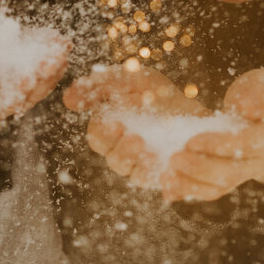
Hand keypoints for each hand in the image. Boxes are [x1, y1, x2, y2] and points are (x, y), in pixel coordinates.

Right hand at [64, 64, 205, 187]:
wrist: (195, 108)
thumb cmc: (157, 93)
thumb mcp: (132, 79)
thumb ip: (99, 86)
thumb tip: (67, 100)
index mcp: (112, 129)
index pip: (98, 138)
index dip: (103, 134)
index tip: (115, 123)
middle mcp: (125, 151)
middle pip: (114, 160)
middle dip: (123, 151)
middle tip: (136, 139)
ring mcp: (145, 165)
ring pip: (135, 174)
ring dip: (141, 164)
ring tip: (151, 149)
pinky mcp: (166, 175)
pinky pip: (162, 184)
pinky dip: (164, 179)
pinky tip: (169, 167)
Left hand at [161, 69, 263, 202]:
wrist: (261, 112)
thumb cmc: (260, 93)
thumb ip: (261, 94)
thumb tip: (246, 109)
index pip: (249, 145)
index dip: (220, 145)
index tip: (193, 140)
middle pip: (233, 172)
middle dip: (201, 168)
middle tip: (174, 158)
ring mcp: (248, 172)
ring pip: (222, 186)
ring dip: (192, 183)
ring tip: (168, 173)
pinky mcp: (233, 178)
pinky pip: (213, 190)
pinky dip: (191, 190)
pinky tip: (170, 187)